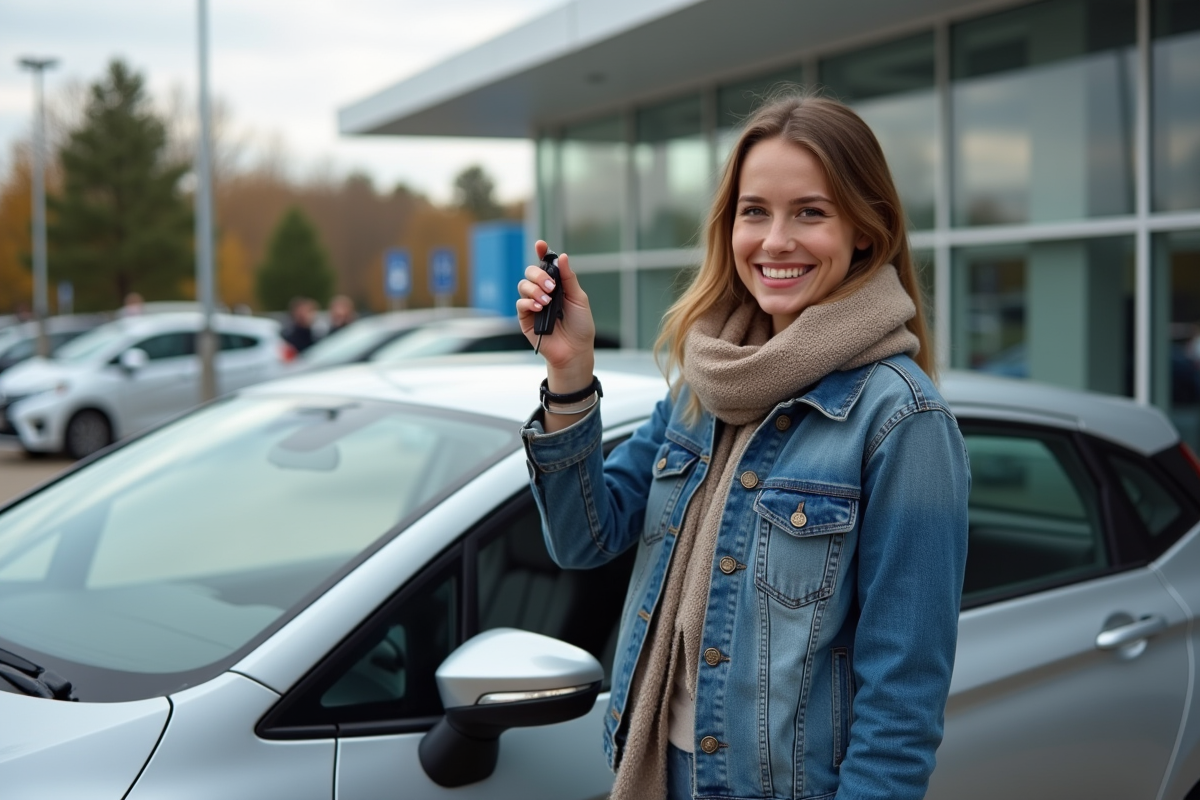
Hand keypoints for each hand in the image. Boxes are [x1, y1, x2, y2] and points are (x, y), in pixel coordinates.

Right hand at [516, 240, 595, 394]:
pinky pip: (520, 304)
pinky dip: (528, 302)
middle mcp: (543, 292)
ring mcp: (533, 304)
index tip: (540, 244)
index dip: (542, 252)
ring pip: (523, 285)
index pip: (546, 265)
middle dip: (539, 275)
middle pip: (531, 272)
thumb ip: (569, 279)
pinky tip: (539, 308)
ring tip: (547, 301)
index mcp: (557, 285)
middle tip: (551, 287)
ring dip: (534, 290)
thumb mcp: (579, 299)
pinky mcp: (525, 318)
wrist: (575, 350)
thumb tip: (562, 257)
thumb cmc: (580, 325)